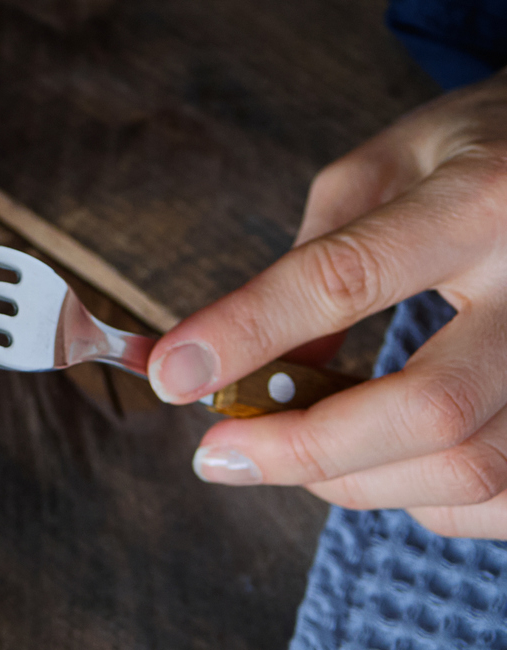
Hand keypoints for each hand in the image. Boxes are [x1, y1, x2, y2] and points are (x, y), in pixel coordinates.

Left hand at [148, 71, 506, 536]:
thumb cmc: (481, 147)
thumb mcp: (388, 165)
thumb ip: (319, 256)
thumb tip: (244, 362)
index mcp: (476, 203)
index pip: (346, 280)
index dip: (248, 334)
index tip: (173, 376)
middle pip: (429, 408)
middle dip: (305, 448)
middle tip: (220, 454)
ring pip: (474, 468)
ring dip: (360, 482)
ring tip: (289, 455)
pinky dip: (430, 501)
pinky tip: (377, 468)